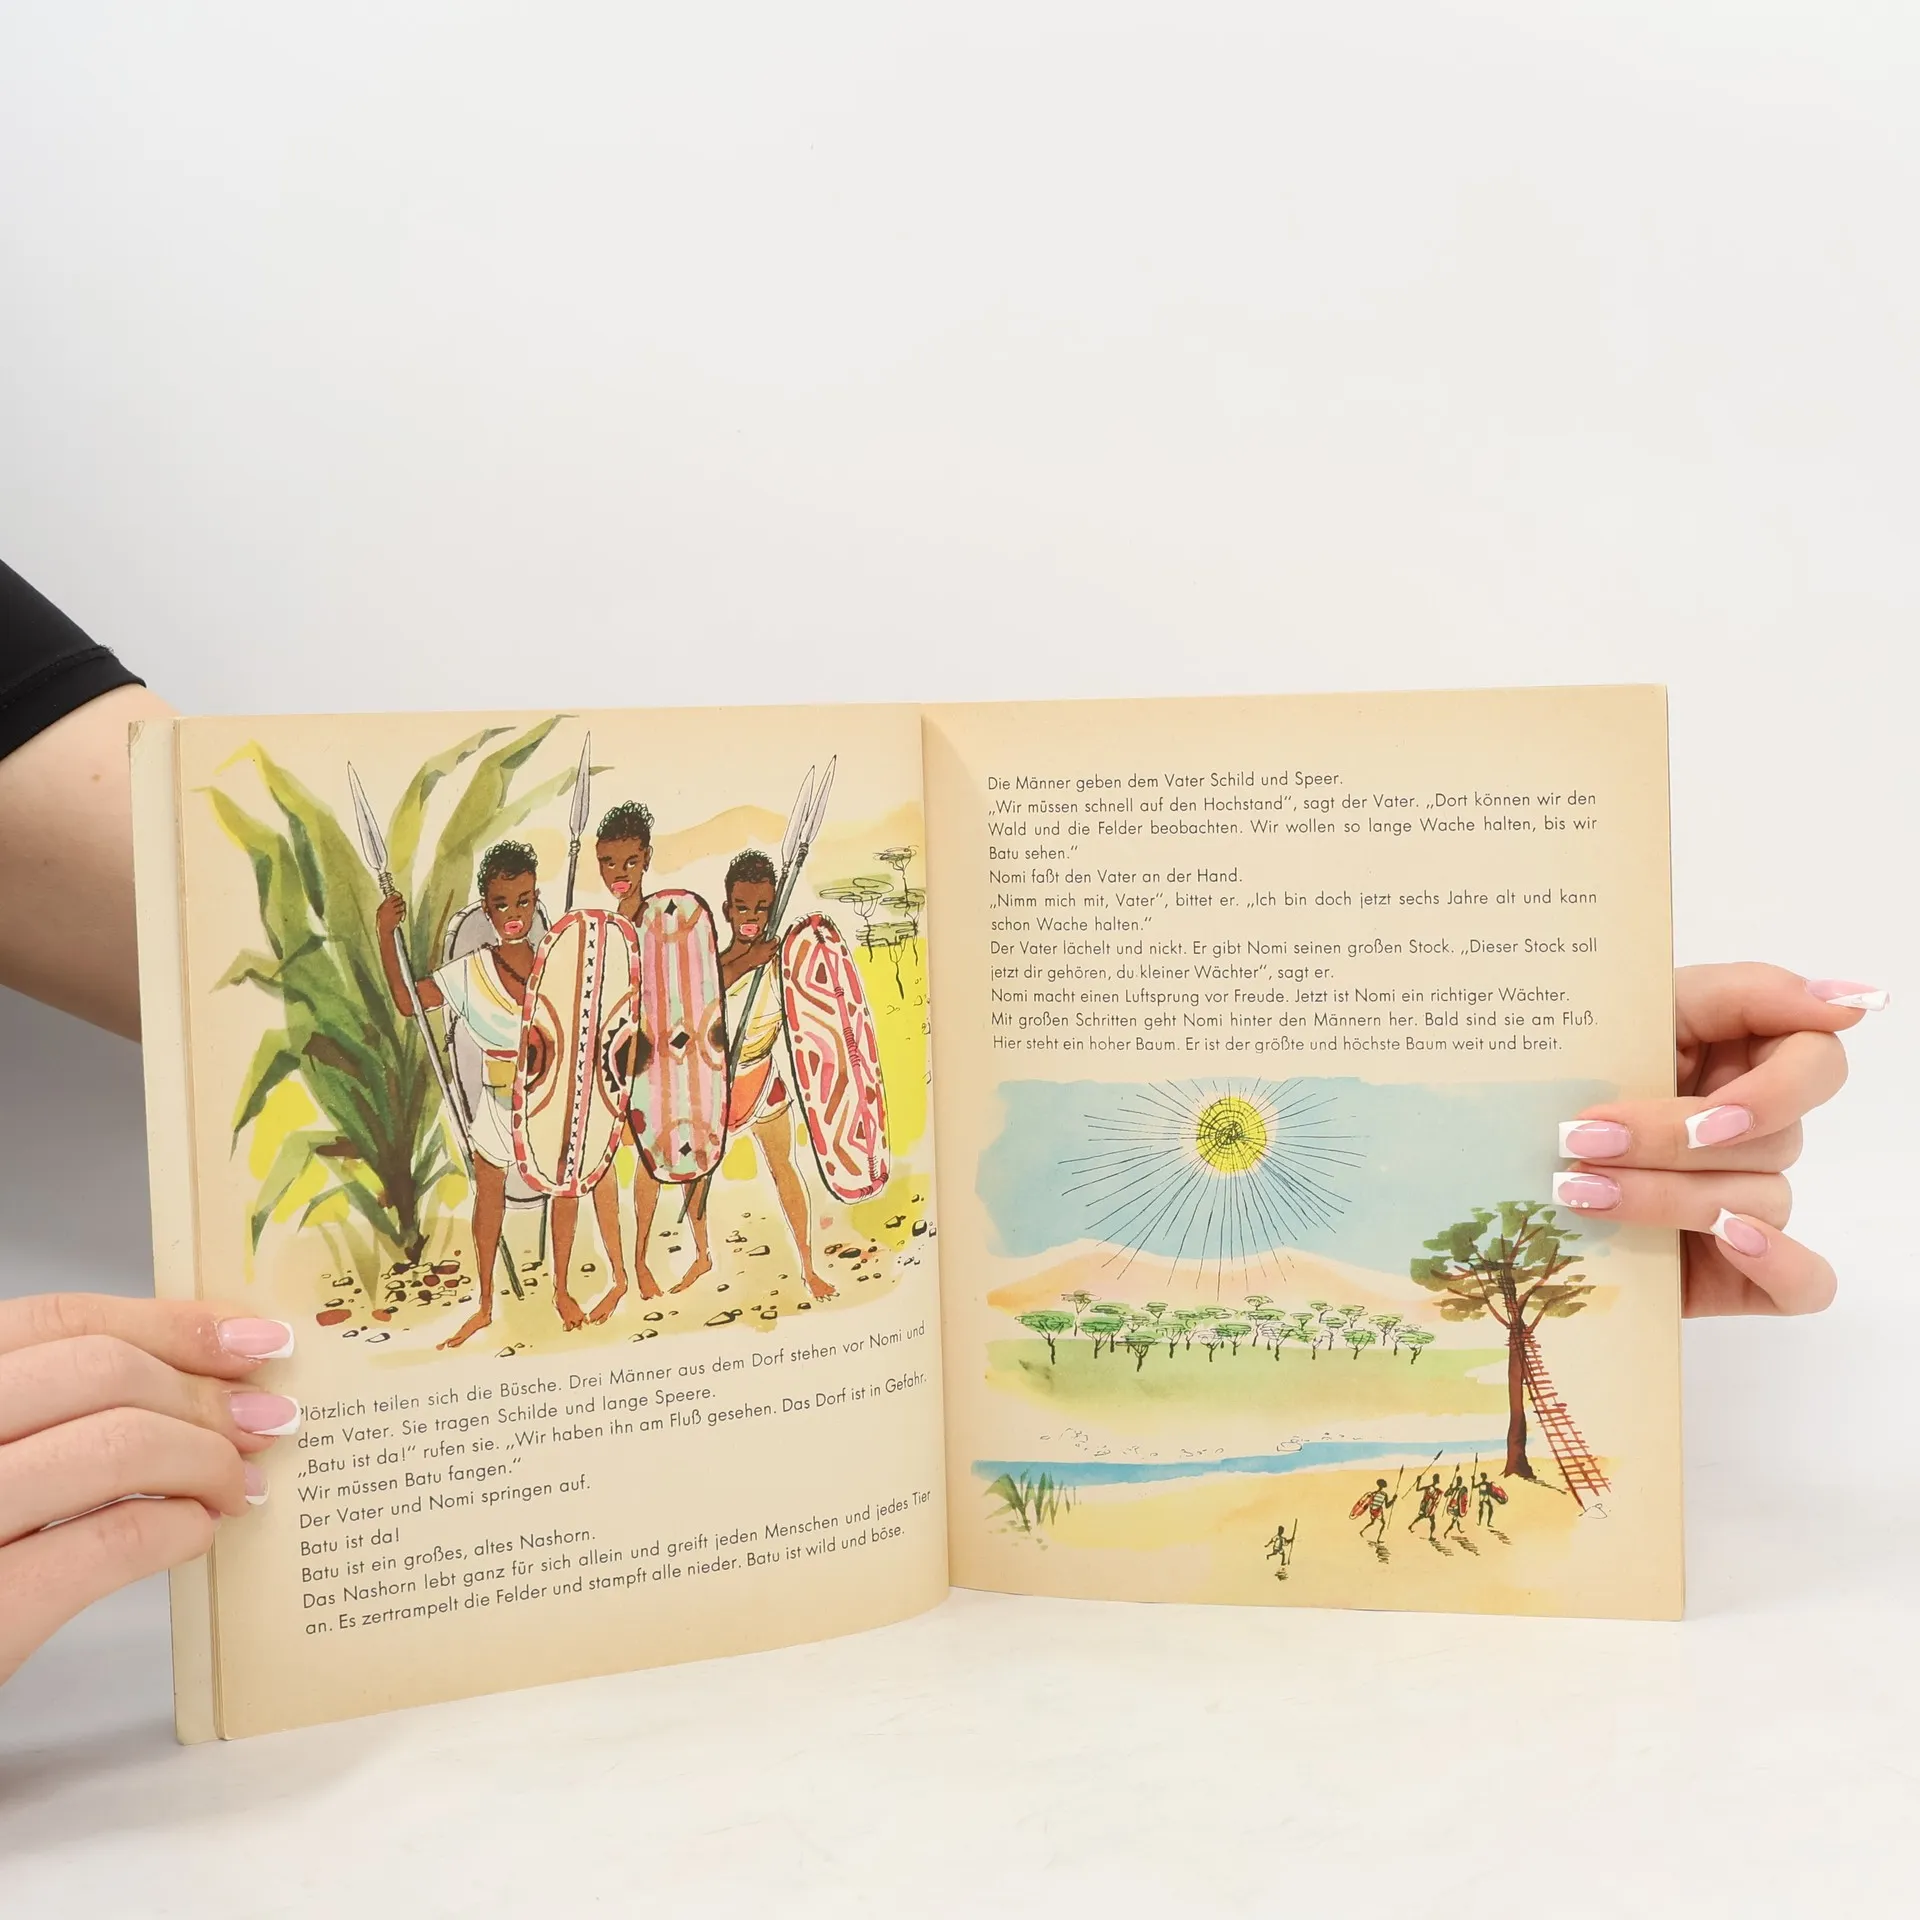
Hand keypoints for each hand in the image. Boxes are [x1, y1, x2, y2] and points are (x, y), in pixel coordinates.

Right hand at [0, 1295, 297, 1687]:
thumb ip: (52, 1407)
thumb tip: (201, 1373)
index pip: (57, 1320)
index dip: (170, 1323)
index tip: (250, 1341)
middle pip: (100, 1373)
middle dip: (203, 1395)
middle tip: (262, 1423)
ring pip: (116, 1445)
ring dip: (204, 1460)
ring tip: (236, 1486)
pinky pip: (108, 1543)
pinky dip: (175, 1529)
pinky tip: (193, 1533)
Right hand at [376, 891, 406, 937]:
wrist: (384, 929)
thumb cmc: (382, 920)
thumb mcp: (380, 911)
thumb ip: (385, 905)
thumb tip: (390, 899)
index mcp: (384, 905)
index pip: (392, 897)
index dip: (396, 896)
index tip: (398, 896)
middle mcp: (388, 908)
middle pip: (398, 901)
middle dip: (400, 900)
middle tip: (401, 901)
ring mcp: (393, 912)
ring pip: (401, 906)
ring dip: (402, 906)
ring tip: (401, 907)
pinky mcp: (397, 916)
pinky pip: (402, 912)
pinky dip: (402, 912)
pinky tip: (401, 914)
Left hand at [1554, 964, 1886, 1315]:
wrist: (1498, 1151)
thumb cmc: (1565, 1071)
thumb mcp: (1622, 1010)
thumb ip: (1729, 994)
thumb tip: (1845, 999)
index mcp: (1741, 1058)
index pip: (1815, 1061)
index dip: (1776, 1088)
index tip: (1712, 1104)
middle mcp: (1754, 1132)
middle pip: (1774, 1138)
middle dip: (1672, 1140)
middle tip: (1584, 1139)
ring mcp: (1750, 1202)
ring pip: (1758, 1201)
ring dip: (1667, 1196)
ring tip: (1580, 1190)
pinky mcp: (1737, 1271)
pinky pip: (1803, 1284)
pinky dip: (1779, 1265)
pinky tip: (1726, 1242)